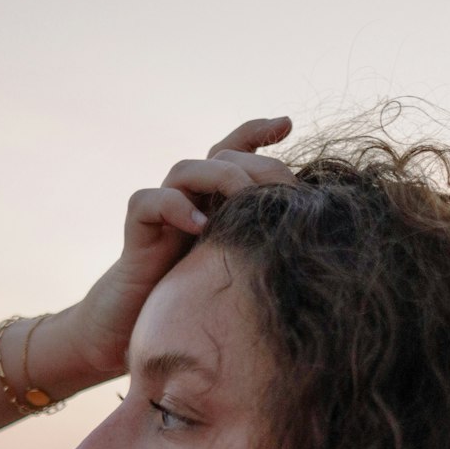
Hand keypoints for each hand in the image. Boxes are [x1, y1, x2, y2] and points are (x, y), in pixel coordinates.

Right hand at [65, 116, 296, 378]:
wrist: (136, 323)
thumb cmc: (193, 298)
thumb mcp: (237, 268)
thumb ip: (262, 246)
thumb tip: (313, 241)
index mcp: (215, 198)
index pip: (236, 151)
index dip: (258, 132)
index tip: (288, 124)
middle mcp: (189, 195)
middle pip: (222, 157)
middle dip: (256, 165)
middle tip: (286, 187)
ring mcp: (163, 207)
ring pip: (189, 169)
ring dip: (222, 179)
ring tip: (248, 200)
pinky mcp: (139, 226)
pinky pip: (153, 201)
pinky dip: (177, 207)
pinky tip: (201, 227)